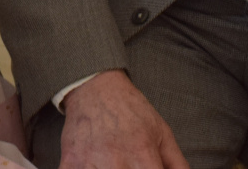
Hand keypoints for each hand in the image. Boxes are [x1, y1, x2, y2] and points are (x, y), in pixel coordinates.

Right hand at [58, 70, 190, 168]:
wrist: (94, 87)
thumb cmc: (131, 111)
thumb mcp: (162, 133)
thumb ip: (177, 165)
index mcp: (142, 153)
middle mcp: (116, 160)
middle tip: (131, 165)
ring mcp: (90, 163)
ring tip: (115, 165)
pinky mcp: (70, 164)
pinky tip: (95, 165)